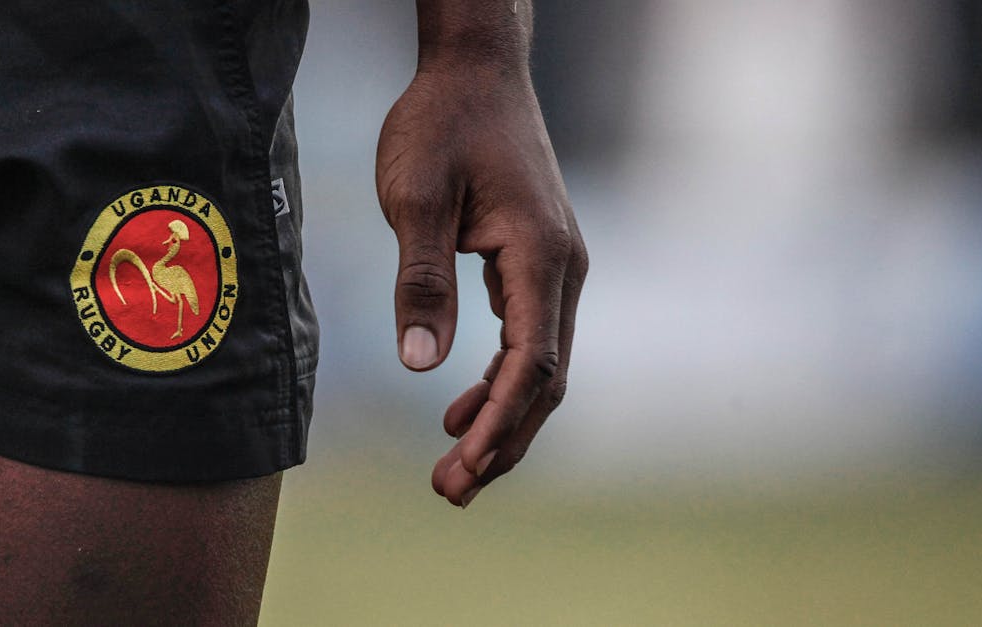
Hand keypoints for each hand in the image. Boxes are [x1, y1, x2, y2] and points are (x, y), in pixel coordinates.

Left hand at [376, 63, 586, 507]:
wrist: (478, 72)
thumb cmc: (443, 123)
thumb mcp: (417, 196)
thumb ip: (422, 281)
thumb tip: (423, 366)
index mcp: (542, 255)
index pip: (533, 363)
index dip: (500, 424)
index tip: (461, 468)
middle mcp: (564, 269)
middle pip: (547, 379)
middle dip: (504, 440)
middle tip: (451, 490)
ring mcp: (556, 268)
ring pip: (542, 365)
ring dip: (503, 420)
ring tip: (456, 468)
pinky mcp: (537, 264)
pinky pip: (529, 339)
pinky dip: (500, 382)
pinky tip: (464, 408)